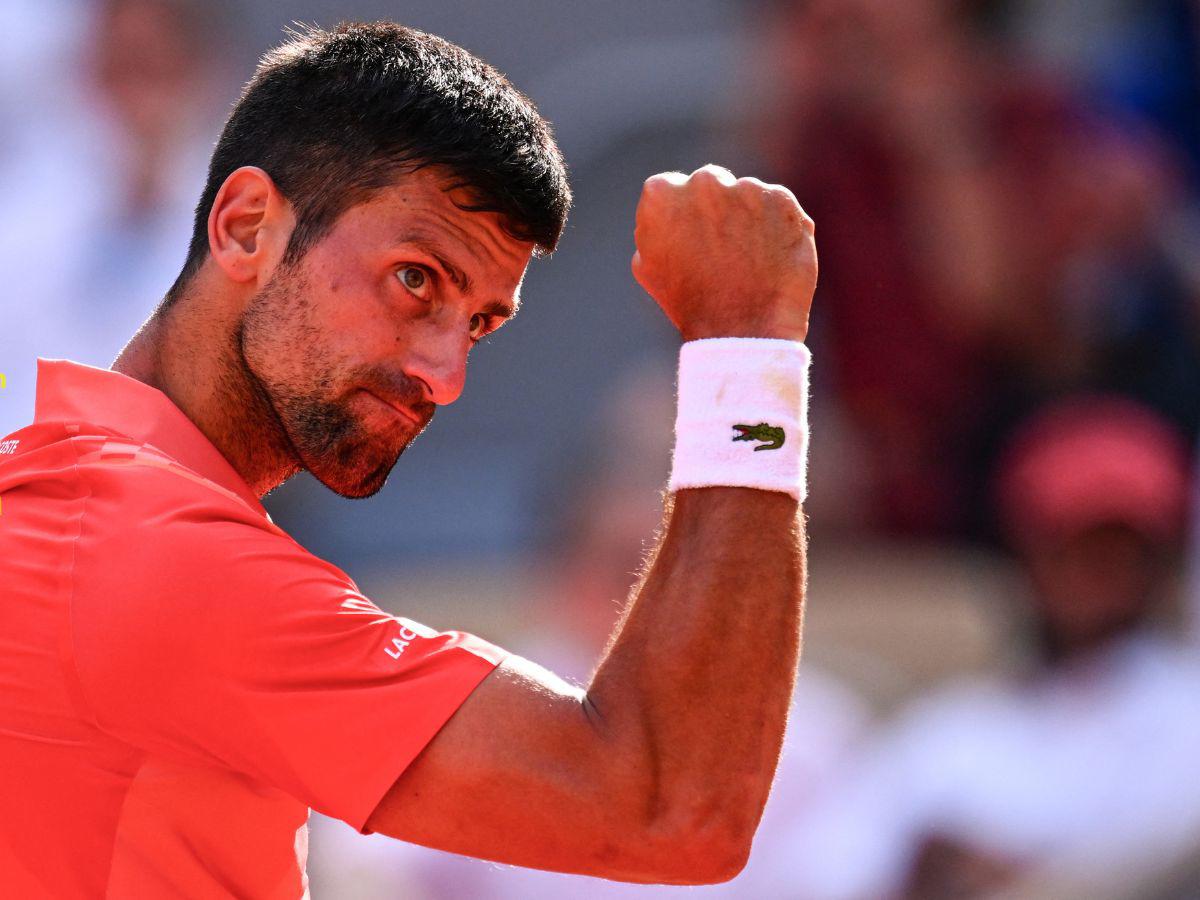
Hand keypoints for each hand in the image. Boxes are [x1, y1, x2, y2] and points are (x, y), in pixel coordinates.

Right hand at [632, 165, 816, 341]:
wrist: (742, 330)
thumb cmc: (690, 303)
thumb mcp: (648, 267)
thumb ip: (653, 228)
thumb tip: (667, 216)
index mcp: (662, 193)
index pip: (671, 188)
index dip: (683, 216)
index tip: (692, 238)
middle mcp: (704, 182)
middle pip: (710, 184)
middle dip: (716, 209)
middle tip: (723, 249)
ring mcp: (746, 189)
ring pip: (747, 196)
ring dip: (748, 218)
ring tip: (749, 261)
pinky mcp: (782, 201)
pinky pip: (777, 207)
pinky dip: (777, 227)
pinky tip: (770, 258)